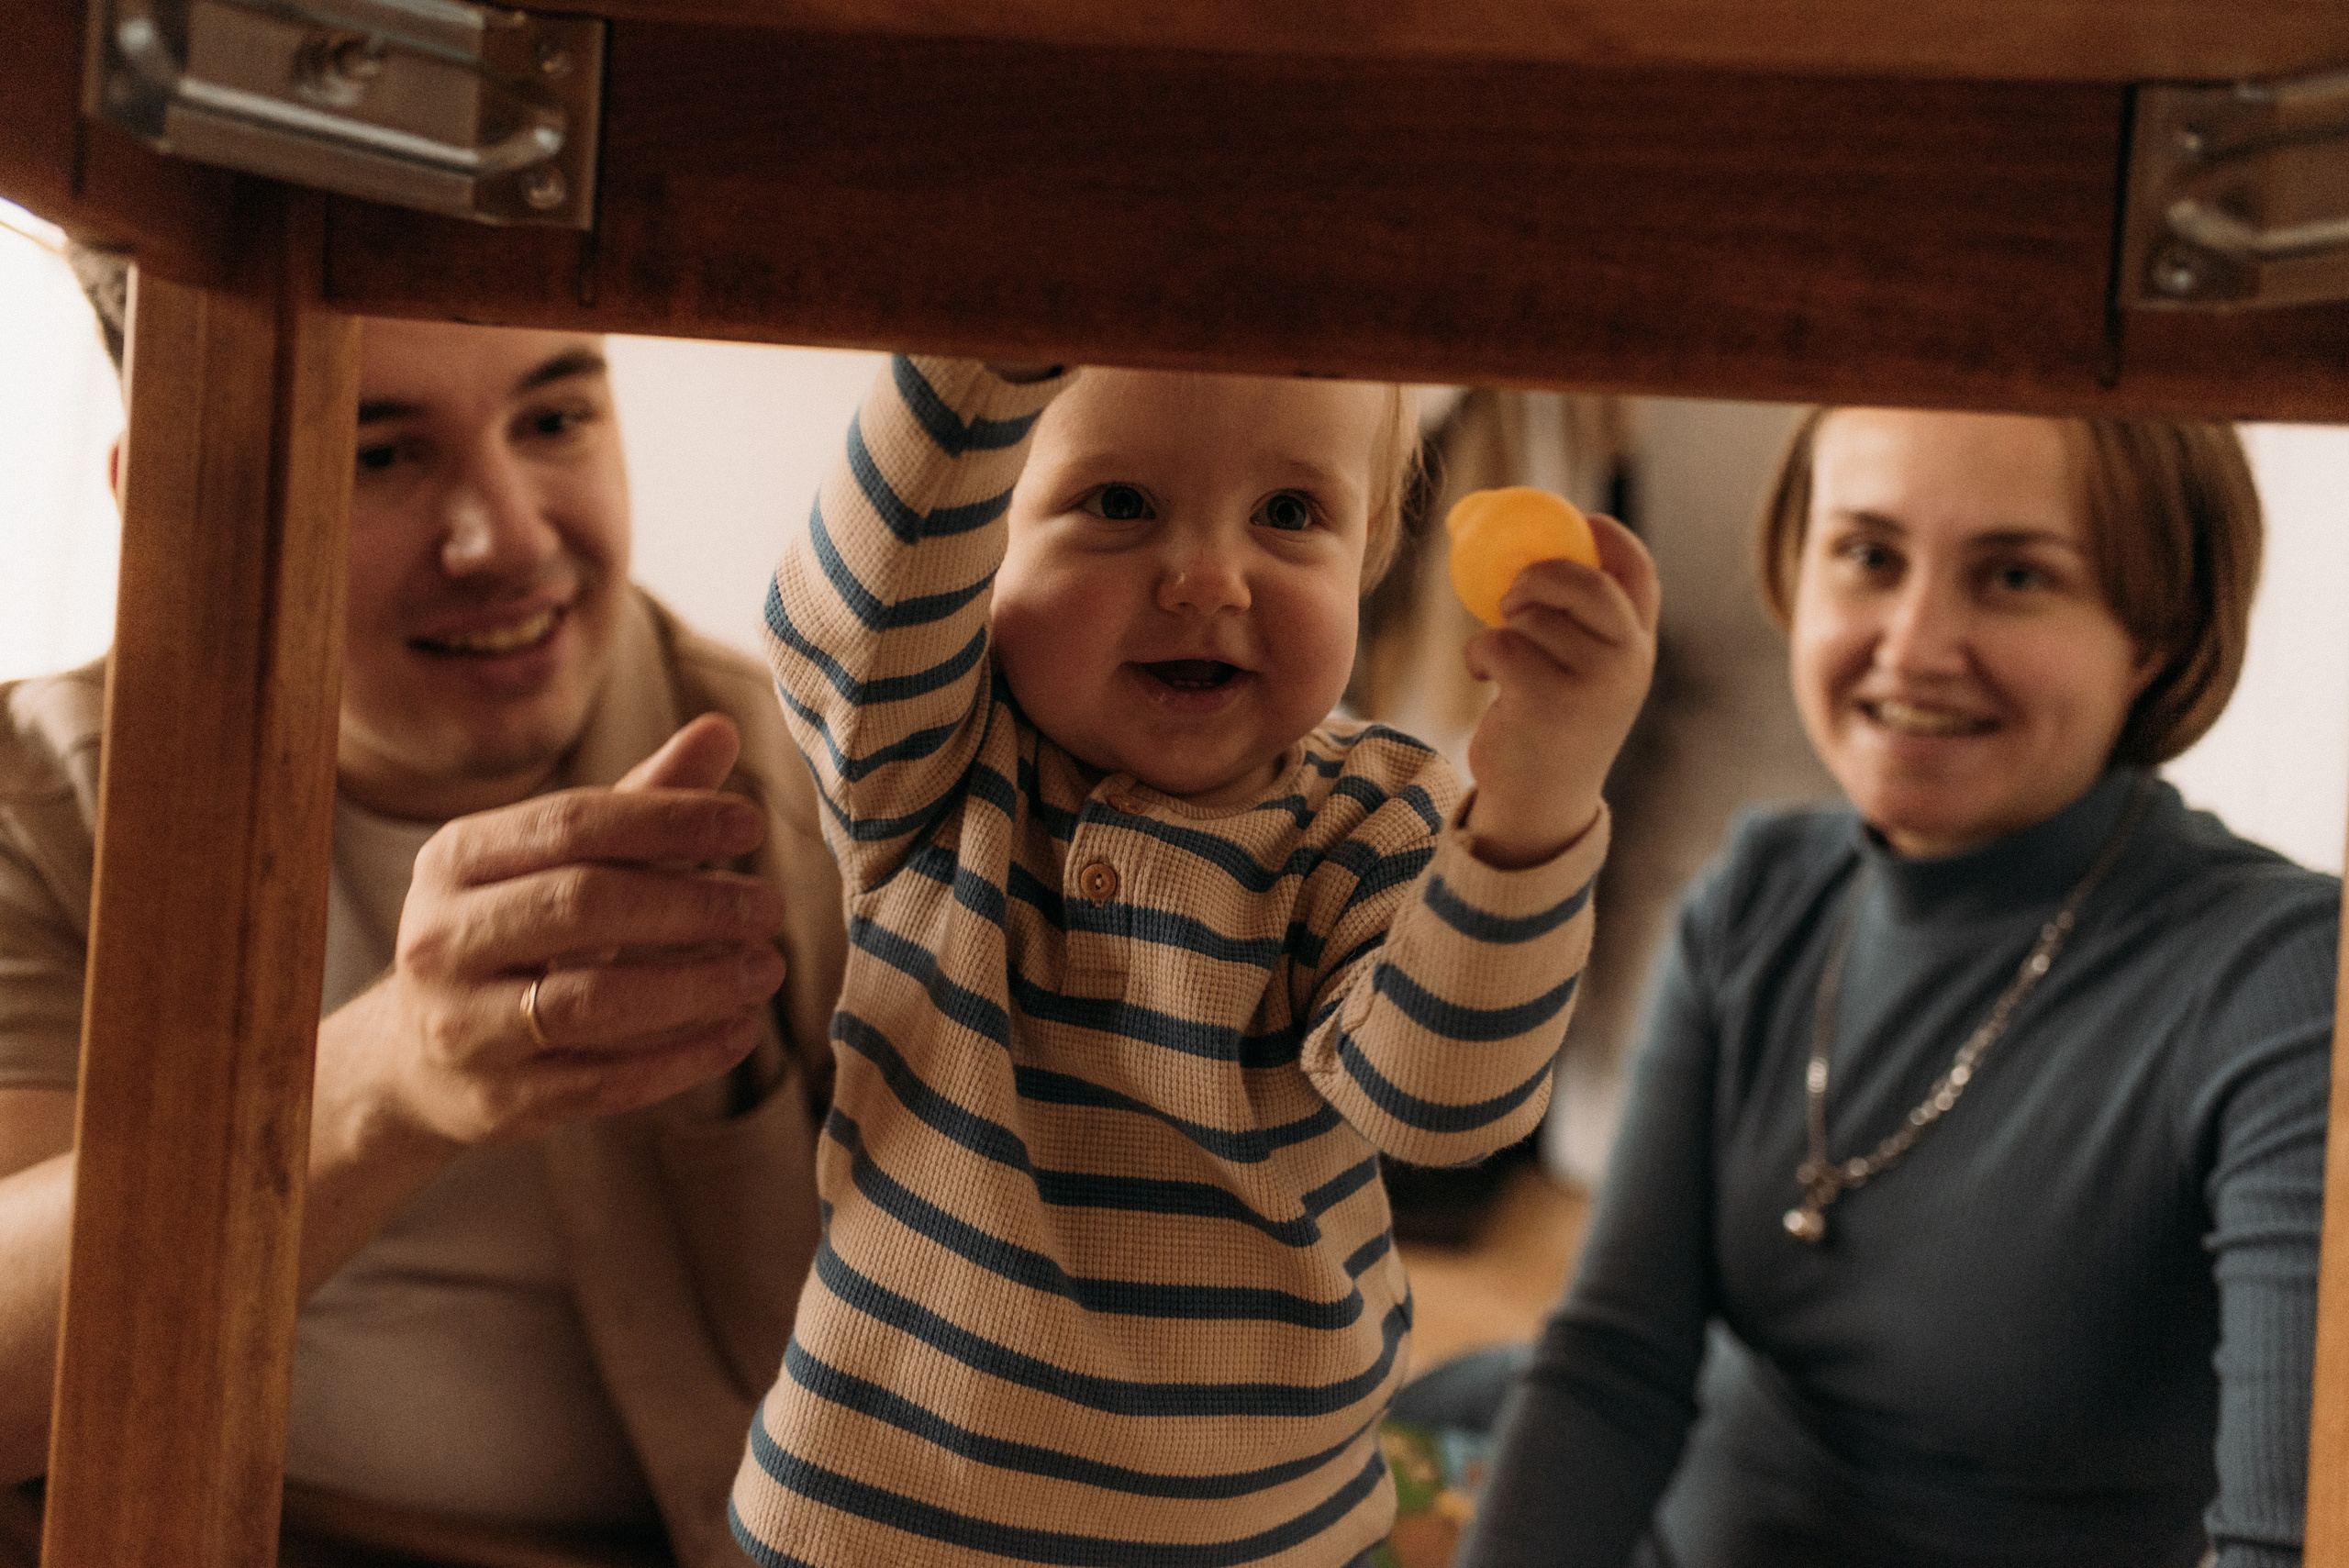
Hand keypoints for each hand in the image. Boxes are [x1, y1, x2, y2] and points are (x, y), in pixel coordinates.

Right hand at [336, 713, 788, 1152]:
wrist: (415, 1059)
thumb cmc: (515, 933)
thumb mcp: (557, 863)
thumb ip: (640, 802)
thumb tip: (723, 729)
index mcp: (457, 858)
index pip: (573, 824)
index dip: (669, 820)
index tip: (751, 825)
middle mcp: (443, 939)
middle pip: (582, 906)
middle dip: (691, 904)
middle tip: (769, 907)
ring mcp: (462, 1026)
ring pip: (592, 1003)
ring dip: (695, 985)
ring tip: (766, 968)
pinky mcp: (496, 1101)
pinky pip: (603, 1081)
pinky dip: (682, 1058)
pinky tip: (740, 1032)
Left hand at [1460, 513, 1659, 868]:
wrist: (1540, 802)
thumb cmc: (1552, 724)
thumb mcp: (1582, 671)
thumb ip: (1577, 620)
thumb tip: (1519, 550)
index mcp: (1638, 647)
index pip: (1640, 572)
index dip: (1609, 536)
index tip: (1578, 521)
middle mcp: (1627, 661)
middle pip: (1587, 582)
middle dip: (1539, 576)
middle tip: (1512, 595)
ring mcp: (1594, 683)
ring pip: (1533, 616)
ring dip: (1500, 629)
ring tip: (1498, 660)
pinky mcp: (1549, 701)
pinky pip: (1500, 644)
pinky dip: (1478, 654)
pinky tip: (1483, 678)